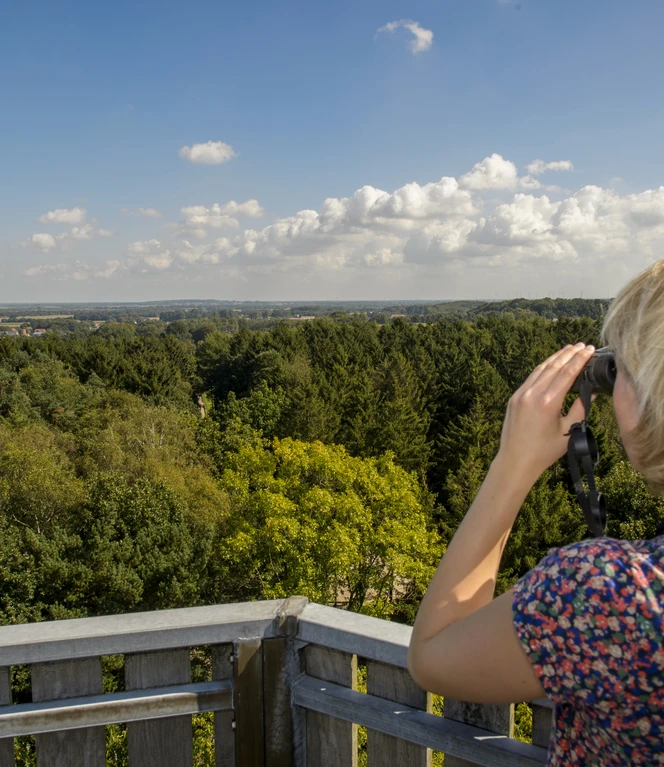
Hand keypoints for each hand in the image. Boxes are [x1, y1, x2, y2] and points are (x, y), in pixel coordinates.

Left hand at [497, 342, 597, 478]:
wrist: (515, 460)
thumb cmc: (544, 451)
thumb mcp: (568, 431)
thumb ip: (580, 408)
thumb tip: (591, 392)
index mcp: (547, 402)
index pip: (567, 373)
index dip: (579, 359)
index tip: (589, 349)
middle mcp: (532, 394)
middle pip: (554, 366)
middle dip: (569, 354)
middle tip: (583, 345)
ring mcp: (520, 394)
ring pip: (540, 369)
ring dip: (556, 357)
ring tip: (569, 349)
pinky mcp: (514, 397)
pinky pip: (531, 377)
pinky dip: (543, 367)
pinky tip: (552, 363)